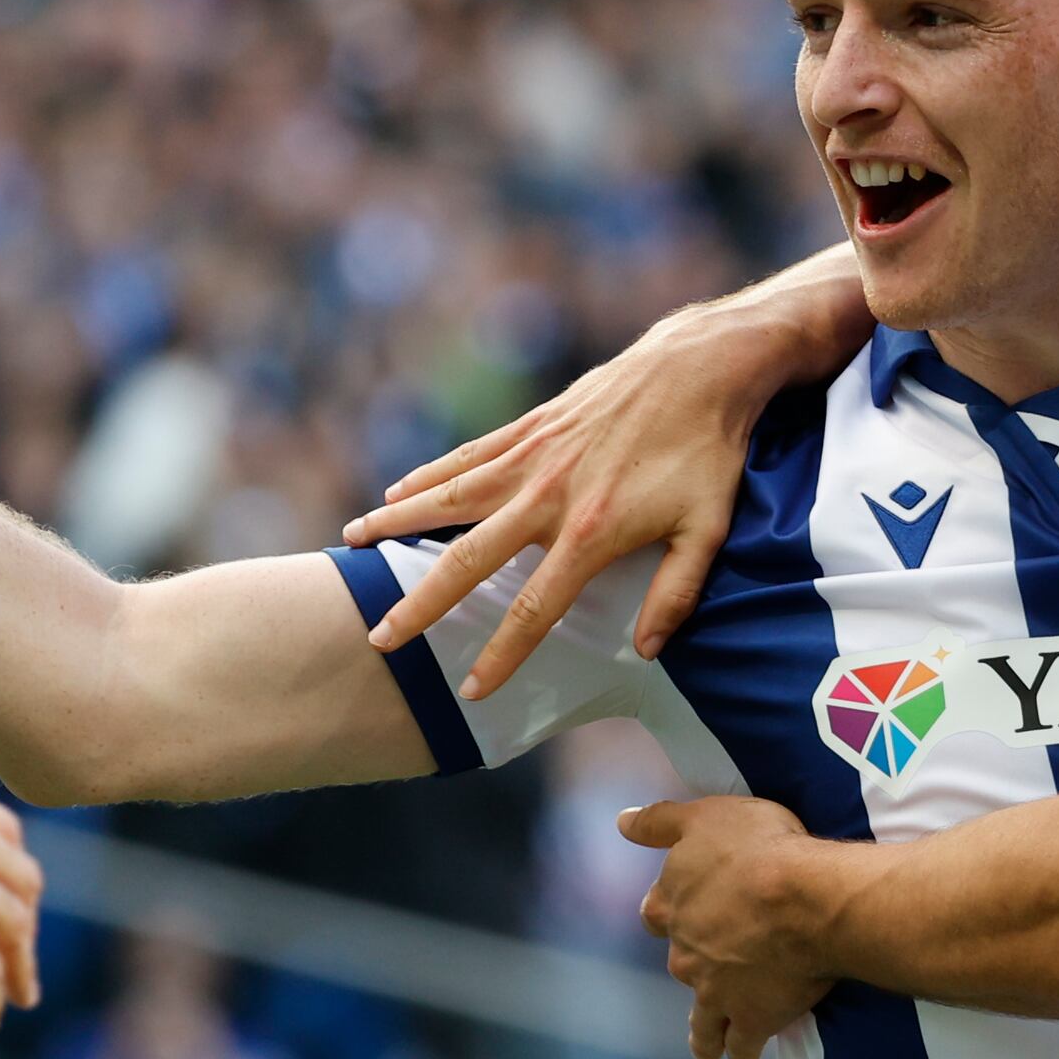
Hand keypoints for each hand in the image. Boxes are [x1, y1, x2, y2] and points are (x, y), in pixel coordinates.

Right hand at [346, 269, 856, 696]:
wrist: (697, 368)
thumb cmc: (708, 455)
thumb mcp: (709, 531)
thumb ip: (675, 594)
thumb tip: (645, 650)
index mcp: (589, 535)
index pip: (532, 610)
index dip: (501, 654)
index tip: (470, 690)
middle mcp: (546, 497)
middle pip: (466, 562)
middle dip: (420, 605)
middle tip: (379, 638)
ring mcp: (531, 457)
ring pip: (447, 499)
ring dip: (396, 525)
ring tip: (350, 547)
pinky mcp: (530, 427)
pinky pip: (465, 457)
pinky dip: (427, 477)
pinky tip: (395, 493)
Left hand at [623, 793, 836, 1058]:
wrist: (803, 897)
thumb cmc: (760, 848)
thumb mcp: (705, 816)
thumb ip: (661, 822)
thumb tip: (621, 821)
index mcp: (670, 904)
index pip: (656, 914)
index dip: (672, 915)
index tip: (684, 916)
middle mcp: (683, 953)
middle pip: (682, 967)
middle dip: (697, 970)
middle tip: (721, 970)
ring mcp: (713, 992)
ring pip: (701, 1022)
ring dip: (705, 1033)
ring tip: (712, 1044)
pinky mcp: (749, 1018)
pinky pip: (738, 1046)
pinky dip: (740, 1050)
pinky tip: (743, 1053)